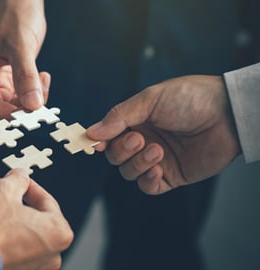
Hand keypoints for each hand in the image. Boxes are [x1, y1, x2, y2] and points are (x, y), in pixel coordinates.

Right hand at [0, 0, 50, 119]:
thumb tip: (32, 105)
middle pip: (3, 108)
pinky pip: (20, 92)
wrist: (19, 0)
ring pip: (13, 102)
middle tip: (44, 101)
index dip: (12, 115)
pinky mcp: (7, 75)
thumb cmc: (14, 15)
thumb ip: (26, 77)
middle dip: (24, 107)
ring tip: (43, 82)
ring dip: (31, 99)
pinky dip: (33, 90)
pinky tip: (42, 77)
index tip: (33, 115)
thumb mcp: (21, 46)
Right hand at [0, 169, 72, 269]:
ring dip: (13, 226)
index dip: (30, 186)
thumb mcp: (2, 189)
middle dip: (21, 207)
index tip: (20, 181)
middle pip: (38, 221)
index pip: (47, 200)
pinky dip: (7, 244)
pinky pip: (16, 254)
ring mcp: (36, 269)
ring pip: (26, 238)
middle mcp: (52, 256)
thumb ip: (17, 179)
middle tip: (5, 197)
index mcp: (59, 233)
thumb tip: (20, 176)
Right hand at [86, 75, 240, 194]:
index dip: (98, 141)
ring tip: (158, 150)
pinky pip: (148, 186)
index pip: (107, 135)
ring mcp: (156, 159)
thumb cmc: (189, 98)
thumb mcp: (150, 99)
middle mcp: (143, 141)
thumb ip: (119, 116)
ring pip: (128, 172)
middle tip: (139, 139)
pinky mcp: (172, 175)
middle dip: (122, 150)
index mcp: (135, 121)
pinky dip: (147, 180)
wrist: (227, 113)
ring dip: (137, 163)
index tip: (93, 143)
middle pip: (114, 156)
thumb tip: (91, 133)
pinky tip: (157, 168)